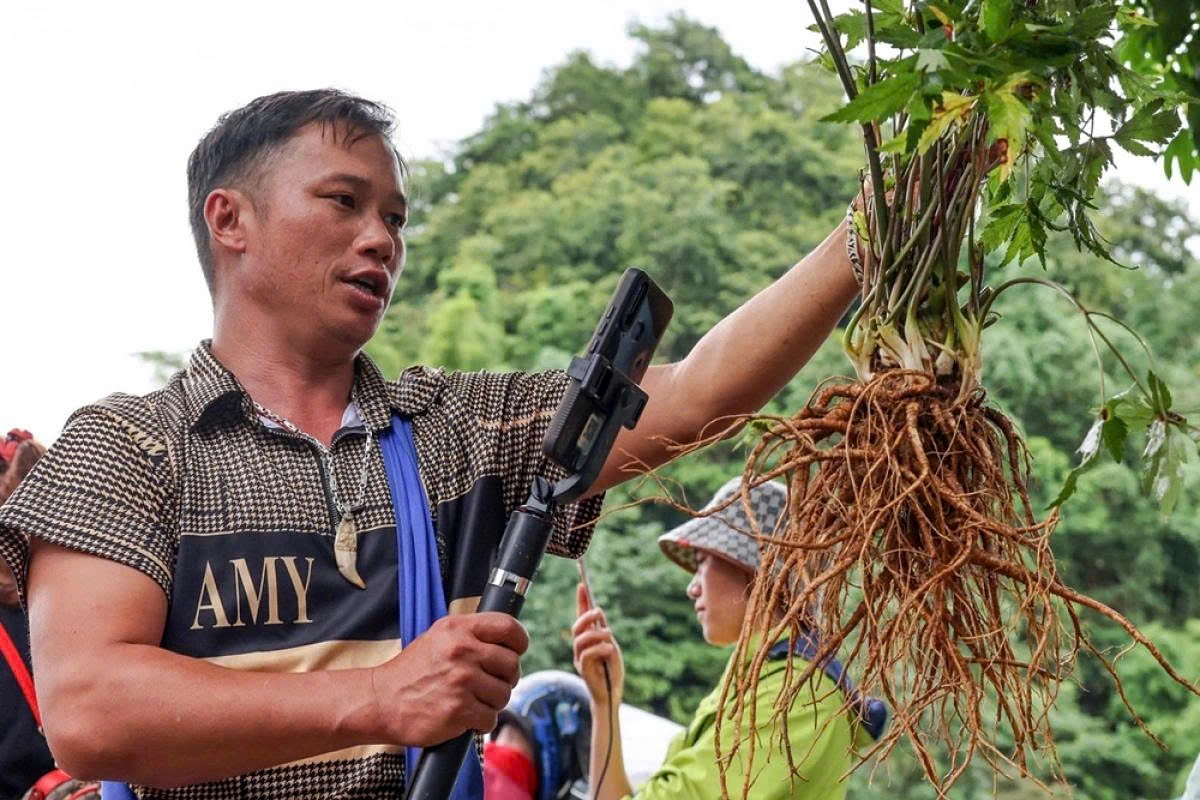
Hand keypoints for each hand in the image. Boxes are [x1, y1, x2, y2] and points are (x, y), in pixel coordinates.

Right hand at [371, 612, 528, 745]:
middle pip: (512, 664)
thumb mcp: (438, 638)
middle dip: (506, 678)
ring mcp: (462, 680)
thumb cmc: (411, 671)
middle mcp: (462, 651)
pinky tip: (465, 717)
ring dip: (492, 702)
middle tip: (488, 684)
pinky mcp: (459, 709)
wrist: (380, 701)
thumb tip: (507, 641)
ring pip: (504, 694)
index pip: (508, 627)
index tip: (517, 650)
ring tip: (471, 701)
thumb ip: (470, 635)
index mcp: (458, 628)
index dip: (520, 641)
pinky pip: (491, 718)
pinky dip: (481, 723)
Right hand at [572, 583, 624, 707]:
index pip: (581, 617)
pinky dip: (599, 649)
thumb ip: (603, 632)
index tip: (582, 585)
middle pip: (576, 627)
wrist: (612, 694)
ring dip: (595, 634)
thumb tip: (598, 613)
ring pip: (580, 640)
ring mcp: (580, 659)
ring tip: (609, 634)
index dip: (581, 601)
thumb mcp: (611, 645)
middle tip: (598, 612)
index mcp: (587, 640)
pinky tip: (609, 649)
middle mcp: (580, 648)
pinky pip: (587, 655)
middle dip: (586, 617)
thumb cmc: (612, 670)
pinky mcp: (583, 670)